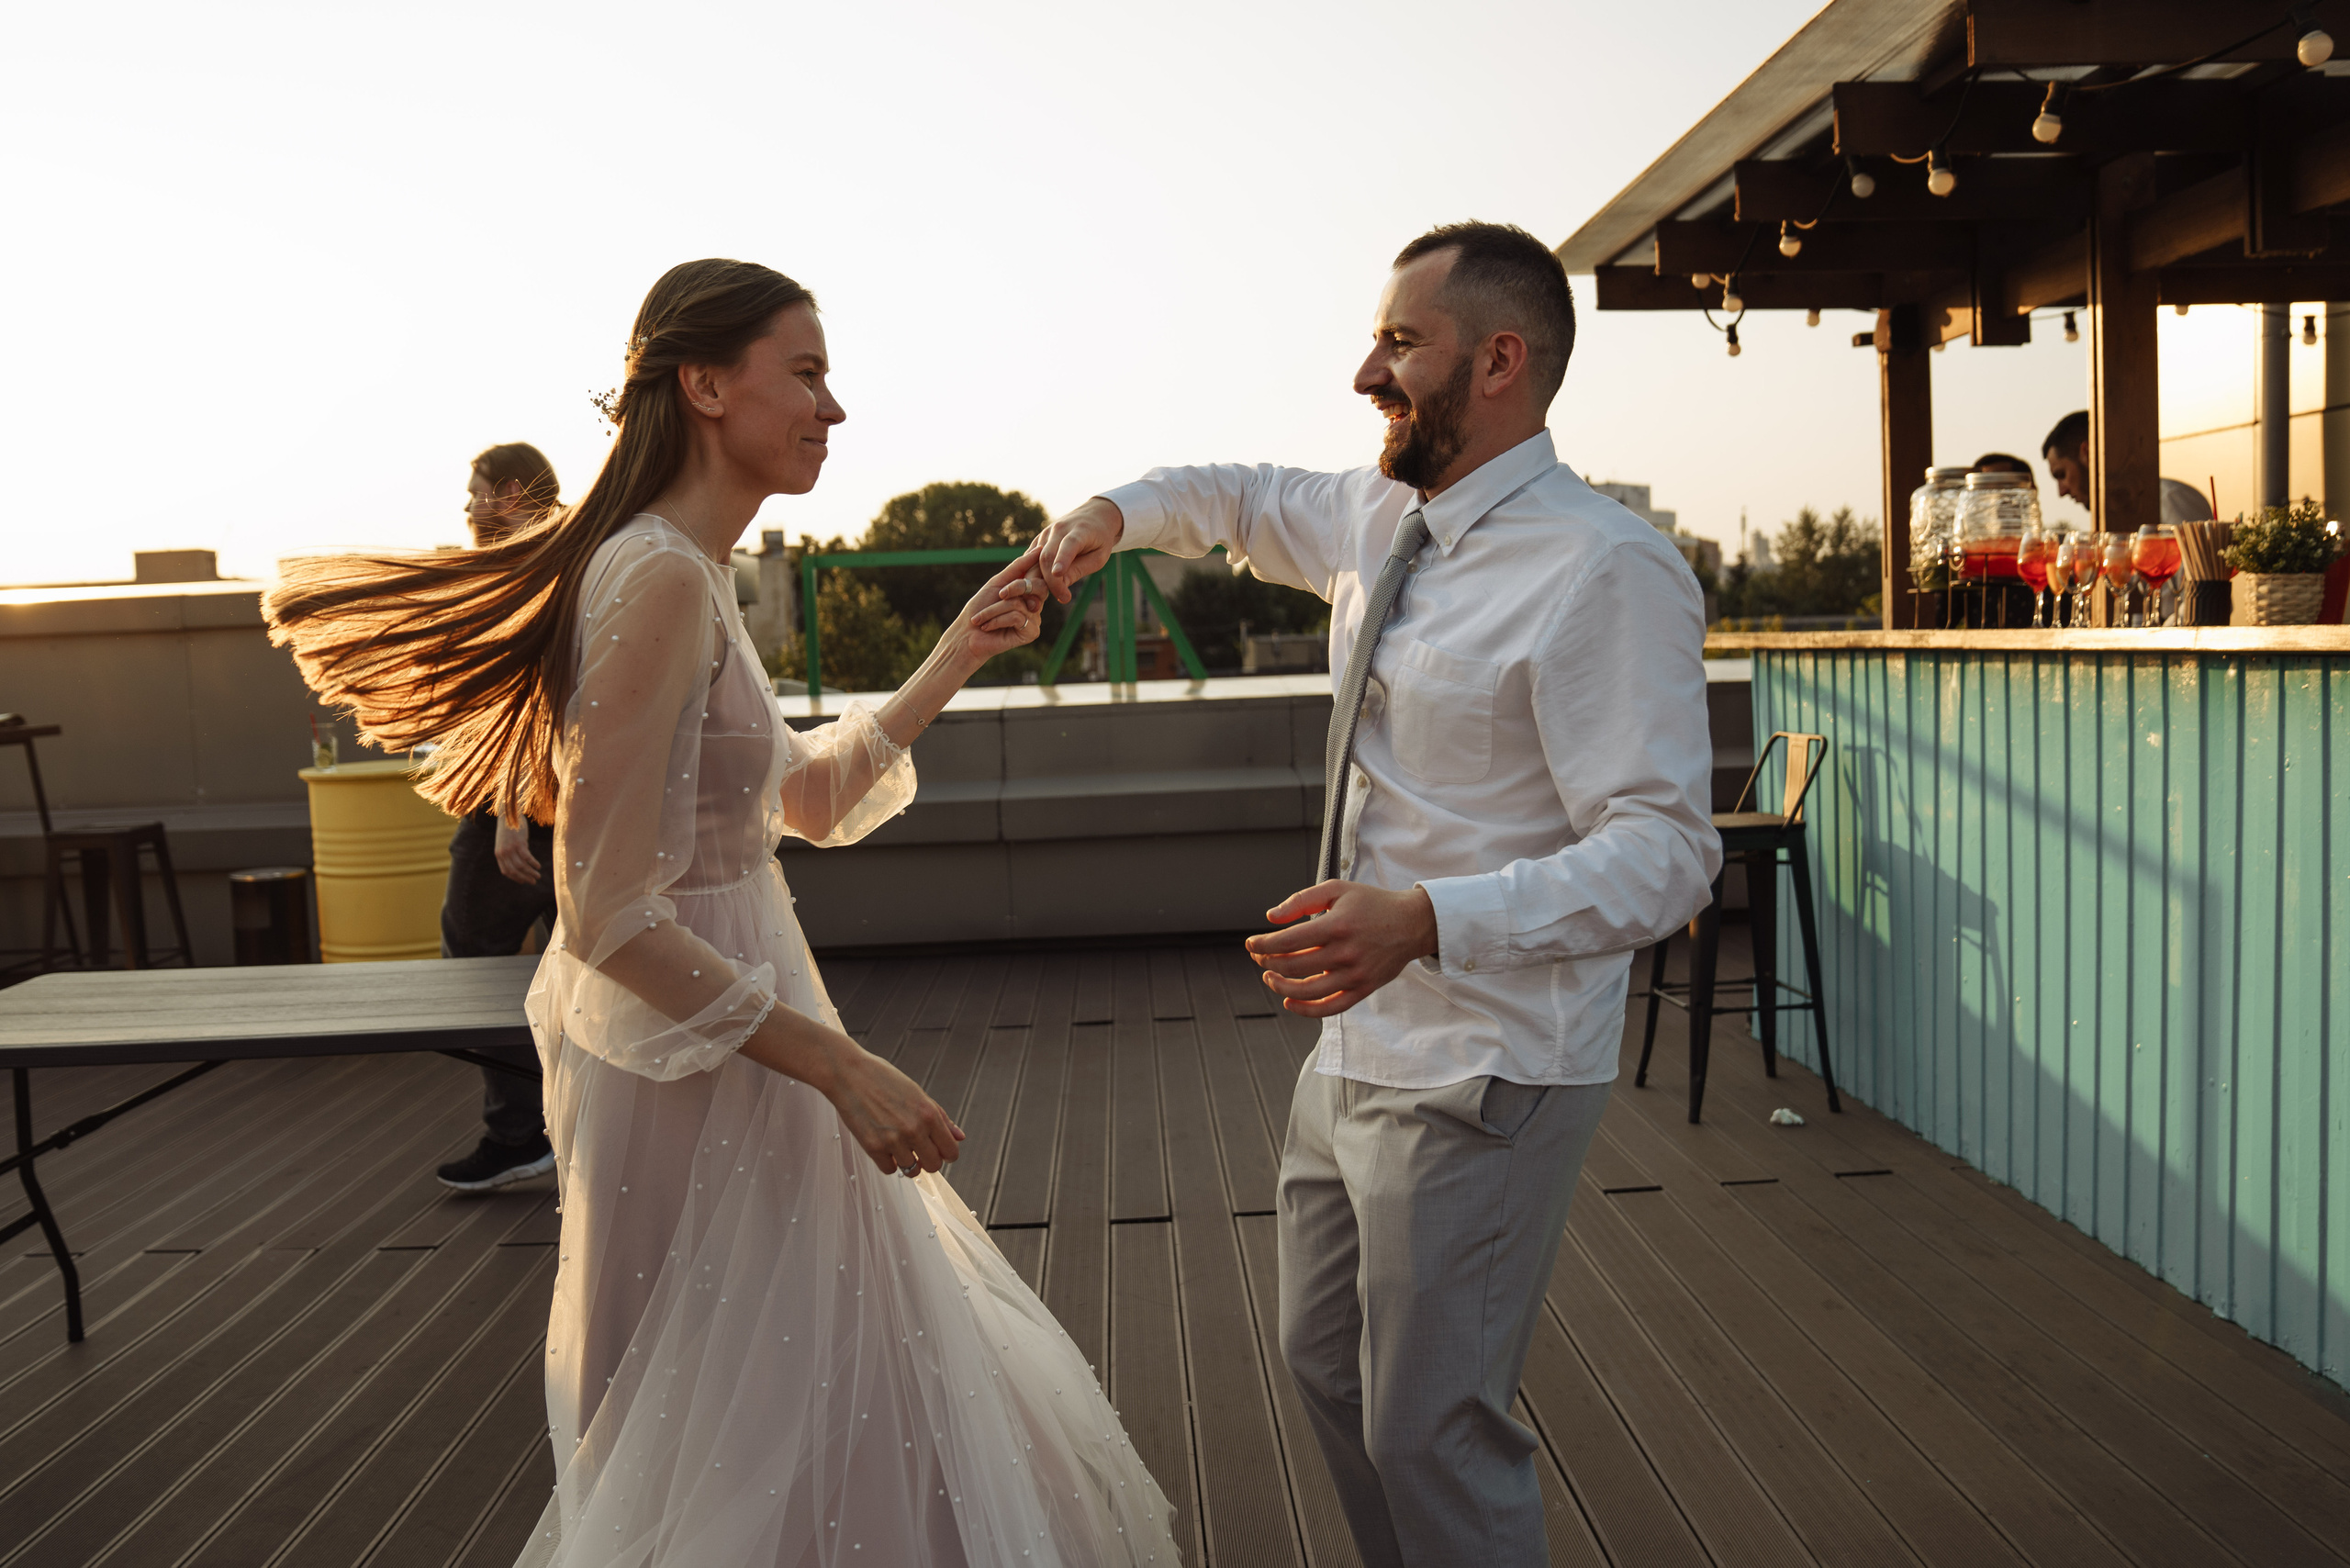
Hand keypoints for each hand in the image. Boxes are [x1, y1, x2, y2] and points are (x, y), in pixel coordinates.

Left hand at [493, 816, 541, 884]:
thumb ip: (509, 852)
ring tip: (537, 876)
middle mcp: (503, 853)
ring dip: (530, 872)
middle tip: (533, 882)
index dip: (515, 878)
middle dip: (524, 878)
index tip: (523, 881)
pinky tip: (538, 866)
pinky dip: (533, 863)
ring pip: (521, 866)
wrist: (508, 814)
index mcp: (499, 854)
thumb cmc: (509, 828)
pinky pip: (527, 857)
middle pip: (514, 870)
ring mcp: (511, 848)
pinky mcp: (519, 843)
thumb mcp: (505, 842)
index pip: (506, 871)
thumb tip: (520, 863)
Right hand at [818, 1042, 966, 1175]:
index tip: (938, 1150)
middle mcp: (914, 1129)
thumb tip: (960, 1137)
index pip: (951, 1151)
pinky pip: (889, 1170)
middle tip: (918, 1149)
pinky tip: (885, 1147)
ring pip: (912, 1171)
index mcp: (929, 1114)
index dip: (946, 1153)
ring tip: (899, 1145)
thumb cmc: (883, 1079)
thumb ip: (941, 1118)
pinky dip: (889, 1162)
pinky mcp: (872, 1147)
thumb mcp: (918, 1094)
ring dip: (908, 1162)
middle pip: (934, 1166)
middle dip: (928, 1160)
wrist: (848, 1073)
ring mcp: (893, 1140)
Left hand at [947, 554, 1047, 668]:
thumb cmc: (979, 607)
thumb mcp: (998, 582)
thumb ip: (1019, 566)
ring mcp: (1035, 619)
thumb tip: (1039, 550)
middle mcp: (1035, 604)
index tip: (1002, 587)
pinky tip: (988, 627)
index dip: (1022, 576)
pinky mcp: (1031, 633)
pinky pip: (1018, 617)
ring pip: (1021, 603)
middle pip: (1038, 586)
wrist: (966, 635)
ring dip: (995, 609)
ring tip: (982, 619)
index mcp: (1028, 592)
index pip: (1038, 575)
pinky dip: (998, 620)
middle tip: (997, 596)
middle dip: (1013, 588)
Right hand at [1026, 497, 1123, 603]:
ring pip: (1034, 559)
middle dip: (1050, 580)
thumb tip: (1061, 586)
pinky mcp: (1038, 540)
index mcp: (1079, 530)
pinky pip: (1030, 559)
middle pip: (1047, 556)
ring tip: (1045, 599)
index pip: (1069, 545)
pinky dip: (1032, 574)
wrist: (1093, 516)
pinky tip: (1038, 589)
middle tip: (1062, 598)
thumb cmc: (1099, 540)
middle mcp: (1059, 529)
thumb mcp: (1098, 557)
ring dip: (1037, 580)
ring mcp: (1046, 533)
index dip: (1062, 559)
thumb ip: (1079, 569)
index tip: (1057, 574)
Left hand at [1245, 880, 1438, 1017]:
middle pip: (1293, 966)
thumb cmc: (1371, 904)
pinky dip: (1306, 1010)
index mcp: (1336, 925)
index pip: (1287, 941)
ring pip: (1307, 991)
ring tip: (1269, 977)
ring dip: (1280, 986)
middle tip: (1260, 956)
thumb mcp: (1337, 890)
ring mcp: (1355, 975)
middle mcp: (1345, 952)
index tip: (1251, 944)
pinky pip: (1330, 1008)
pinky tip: (1289, 1001)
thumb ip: (1301, 900)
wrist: (1412, 924)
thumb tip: (1271, 918)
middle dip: (1268, 962)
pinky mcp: (1363, 989)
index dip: (1262, 945)